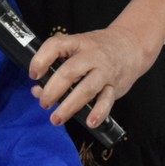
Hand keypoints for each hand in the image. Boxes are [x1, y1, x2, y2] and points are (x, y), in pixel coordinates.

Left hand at [28, 25, 153, 130]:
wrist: (131, 44)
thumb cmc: (97, 48)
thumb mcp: (77, 48)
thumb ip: (57, 66)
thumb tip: (37, 91)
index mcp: (78, 42)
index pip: (56, 45)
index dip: (41, 59)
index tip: (33, 75)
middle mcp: (92, 56)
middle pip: (69, 72)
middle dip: (52, 90)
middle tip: (44, 103)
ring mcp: (105, 72)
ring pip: (86, 89)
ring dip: (69, 106)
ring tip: (56, 118)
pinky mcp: (115, 86)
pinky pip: (106, 101)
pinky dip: (98, 112)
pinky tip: (90, 122)